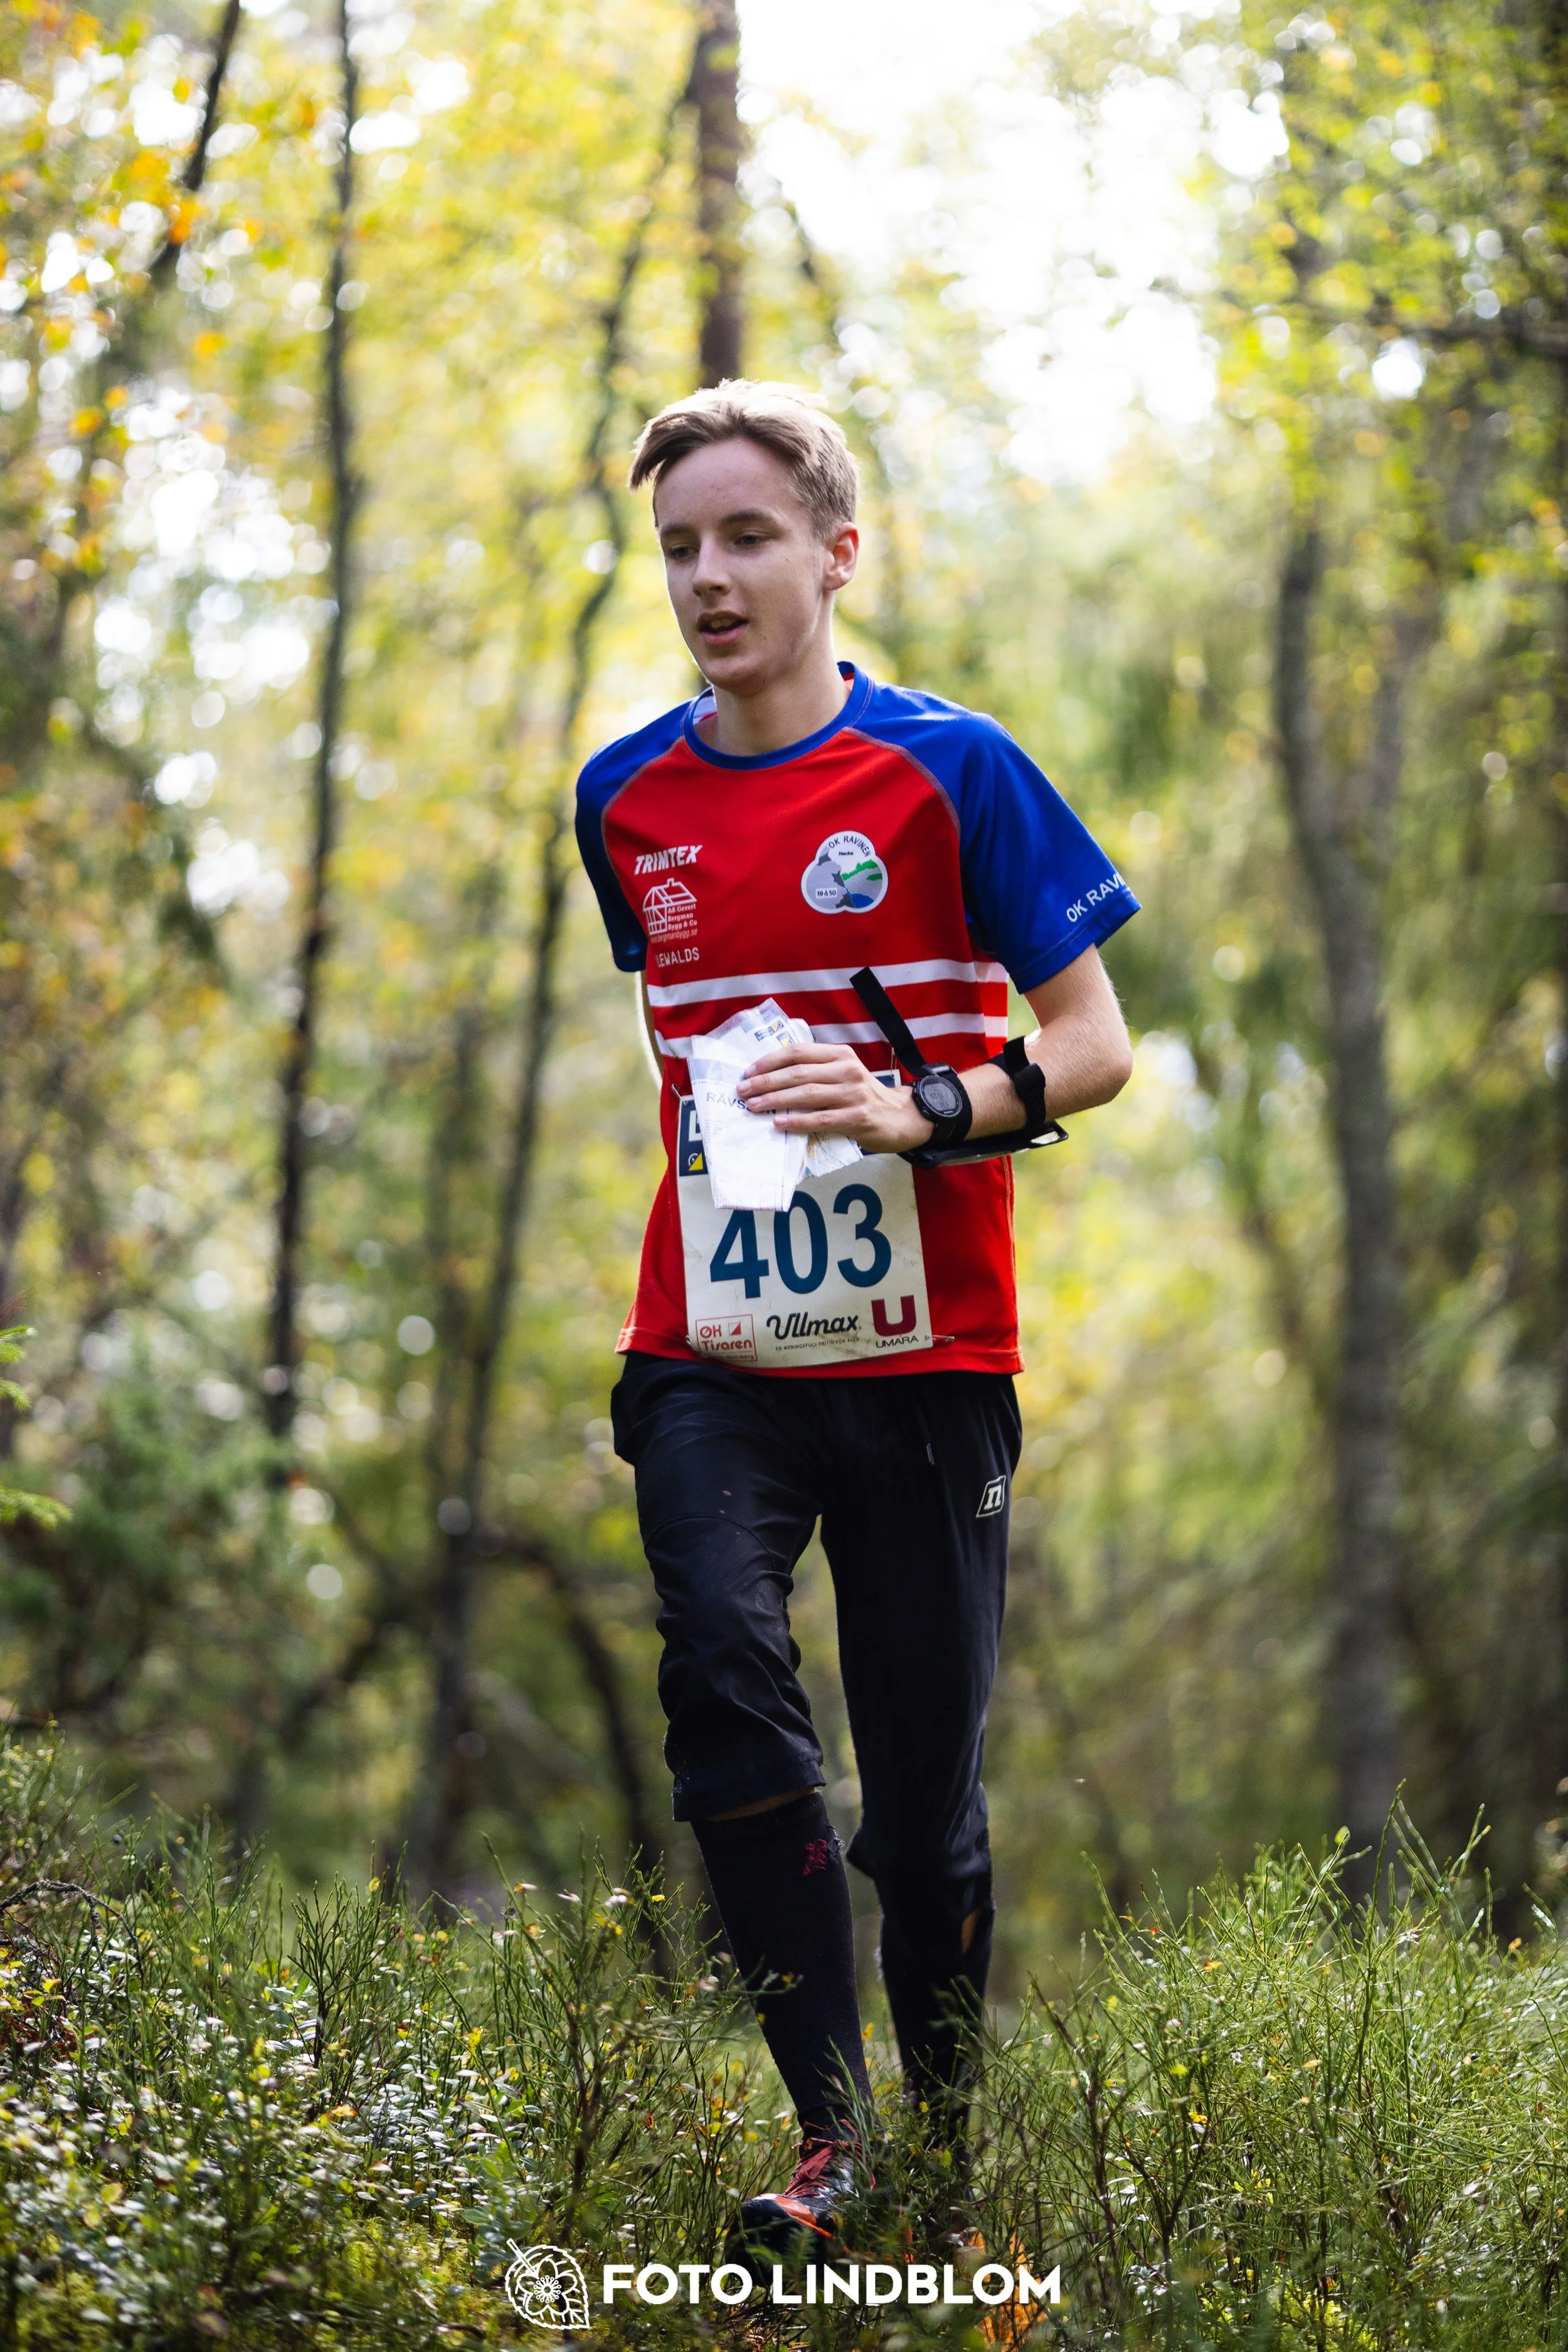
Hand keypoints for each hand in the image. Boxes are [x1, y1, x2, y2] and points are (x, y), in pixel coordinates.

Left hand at [736, 1041, 933, 1154]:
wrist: (902, 1117)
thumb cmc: (864, 1096)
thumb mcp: (844, 1073)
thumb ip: (817, 1071)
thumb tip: (773, 1077)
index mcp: (840, 1054)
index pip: (798, 1052)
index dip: (769, 1061)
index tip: (748, 1071)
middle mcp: (847, 1070)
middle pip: (797, 1072)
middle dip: (765, 1081)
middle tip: (743, 1091)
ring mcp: (853, 1094)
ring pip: (806, 1095)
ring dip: (775, 1100)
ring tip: (754, 1106)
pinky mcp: (857, 1117)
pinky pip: (820, 1119)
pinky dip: (797, 1121)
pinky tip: (779, 1123)